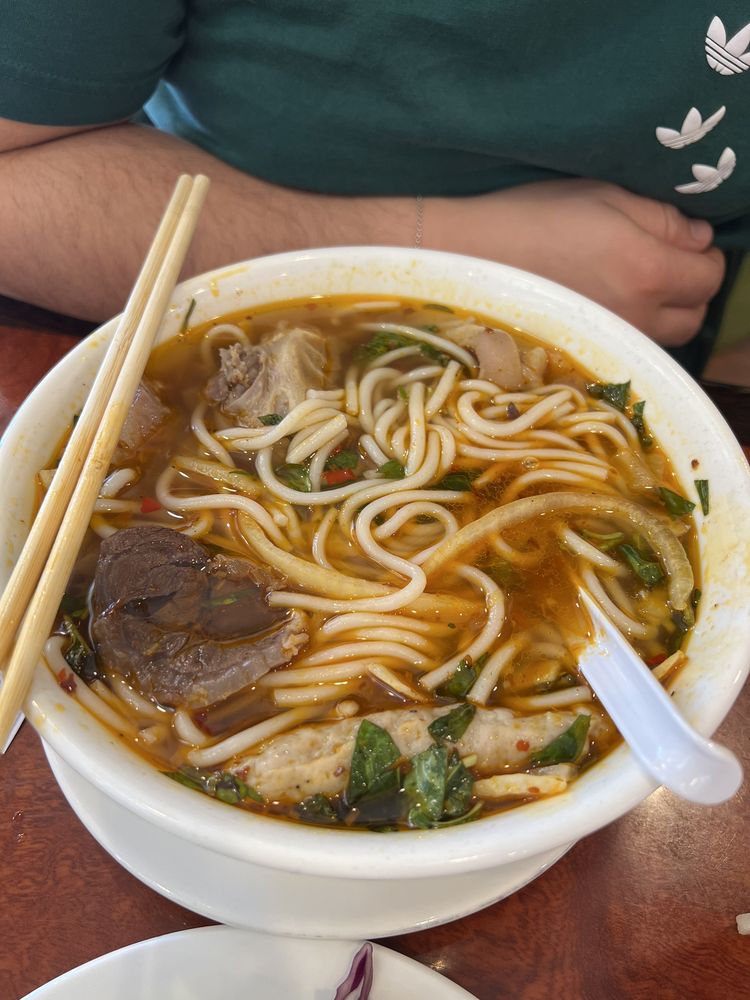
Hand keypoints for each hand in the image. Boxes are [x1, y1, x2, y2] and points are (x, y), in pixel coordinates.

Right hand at [429, 180, 725, 346]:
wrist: (471, 257)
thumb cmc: (533, 216)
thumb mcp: (604, 195)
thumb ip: (662, 218)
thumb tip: (700, 238)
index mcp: (646, 269)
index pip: (709, 277)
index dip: (707, 257)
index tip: (688, 242)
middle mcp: (636, 315)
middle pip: (693, 318)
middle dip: (691, 290)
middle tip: (666, 263)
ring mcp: (609, 339)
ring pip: (664, 339)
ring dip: (664, 313)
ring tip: (636, 285)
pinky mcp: (584, 351)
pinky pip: (629, 346)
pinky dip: (633, 329)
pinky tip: (608, 305)